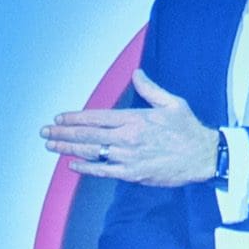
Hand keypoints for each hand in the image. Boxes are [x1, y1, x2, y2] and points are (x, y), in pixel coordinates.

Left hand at [40, 69, 217, 185]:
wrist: (204, 157)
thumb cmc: (189, 130)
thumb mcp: (173, 103)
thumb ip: (150, 89)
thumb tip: (137, 74)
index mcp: (134, 119)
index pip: (96, 117)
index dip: (75, 117)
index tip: (59, 118)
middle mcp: (127, 138)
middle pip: (88, 134)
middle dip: (63, 132)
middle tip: (45, 131)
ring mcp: (128, 158)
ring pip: (91, 152)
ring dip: (68, 148)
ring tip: (51, 145)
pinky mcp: (133, 174)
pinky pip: (104, 171)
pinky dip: (87, 167)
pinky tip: (72, 164)